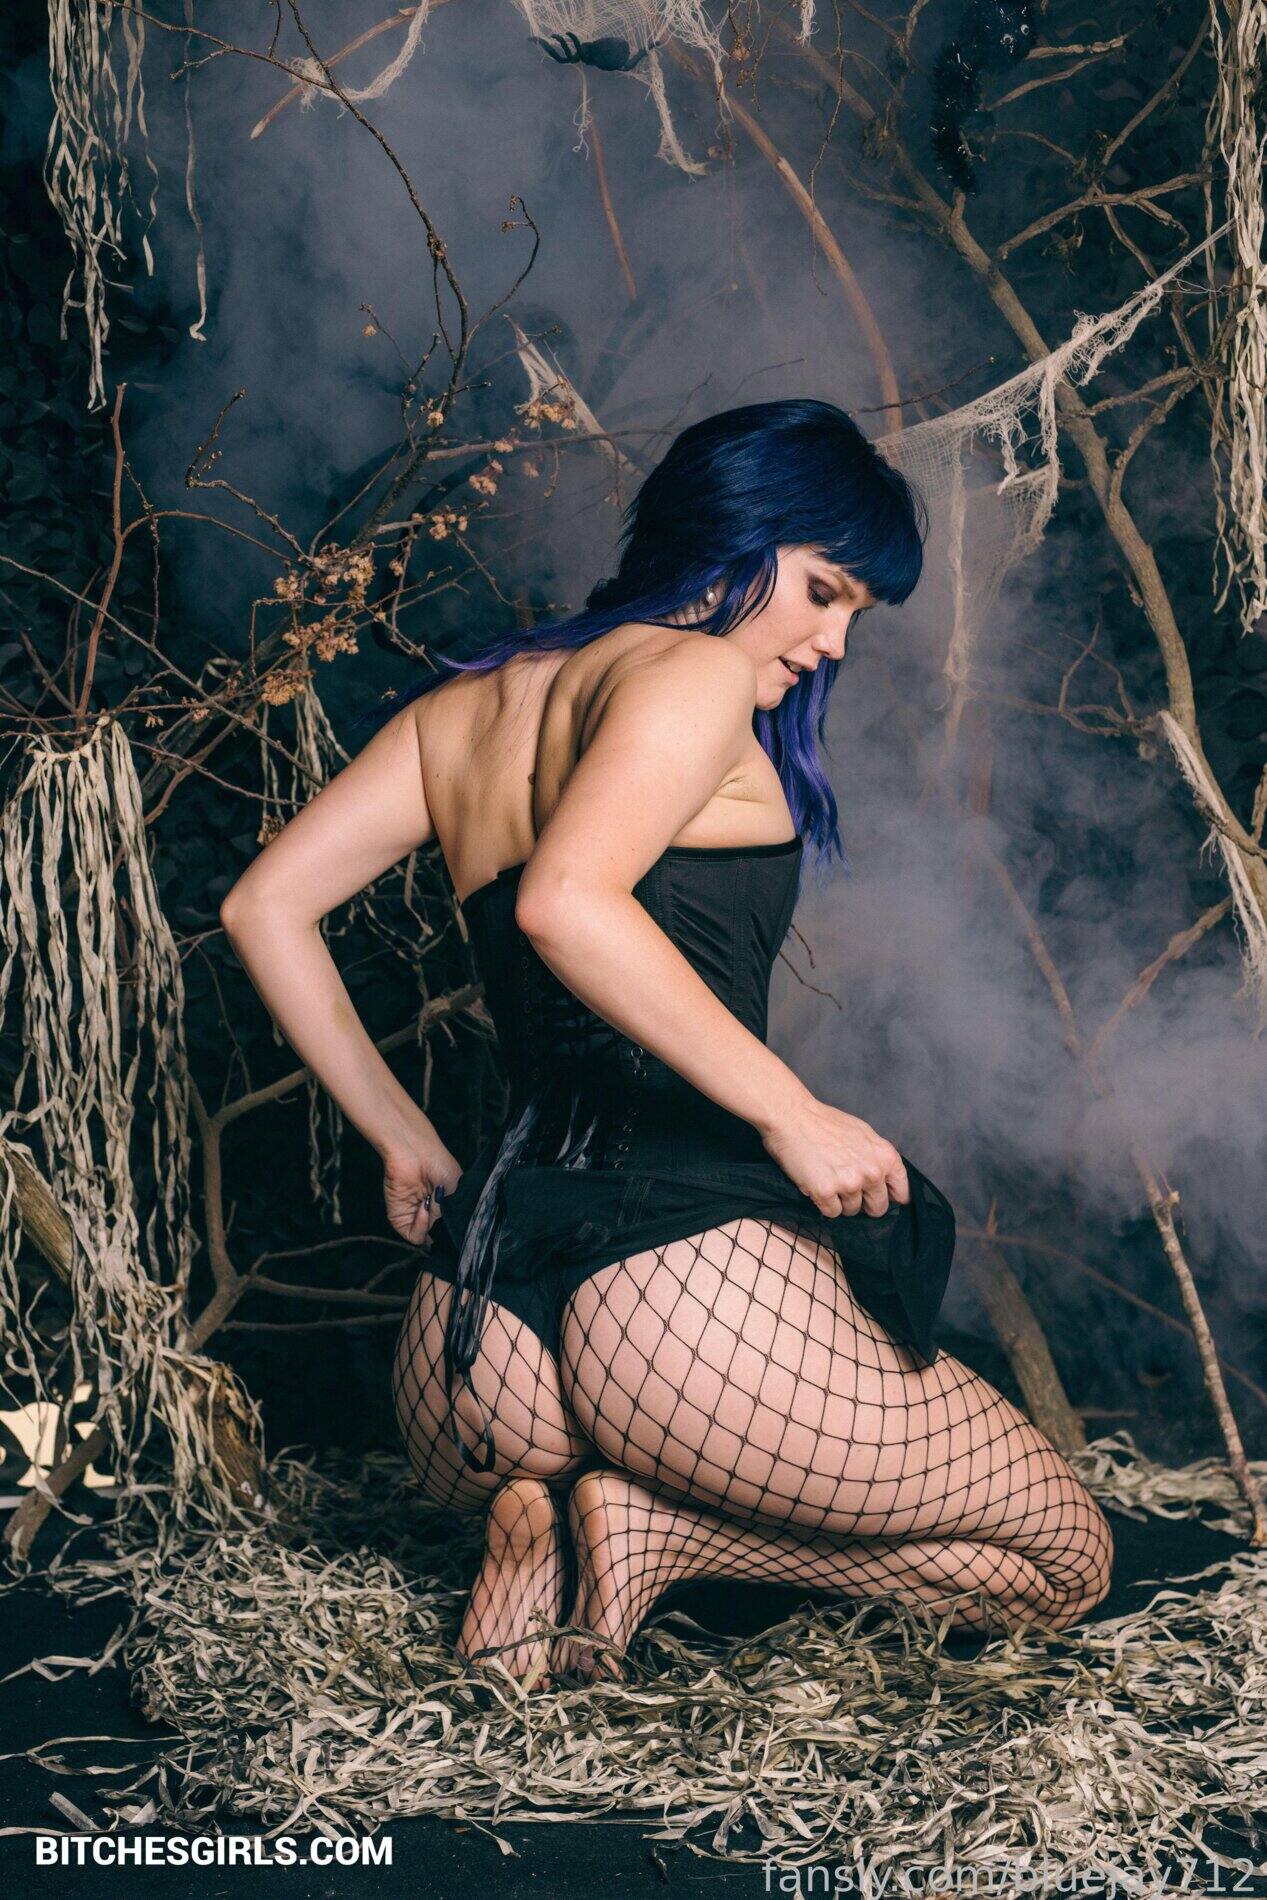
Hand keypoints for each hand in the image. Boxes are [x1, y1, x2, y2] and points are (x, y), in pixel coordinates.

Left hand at [383, 1136, 462, 1247]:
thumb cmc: (439, 1166)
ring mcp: (416, 1220)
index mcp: (446, 1210)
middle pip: (440, 1238)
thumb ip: (453, 1218)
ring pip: (429, 1240)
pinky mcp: (401, 1221)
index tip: (460, 1227)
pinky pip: (415, 1236)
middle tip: (447, 1212)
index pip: (450, 1232)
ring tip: (434, 1203)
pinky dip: (421, 1227)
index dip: (455, 1234)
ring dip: (433, 1225)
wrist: (416, 1154)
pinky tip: (424, 1209)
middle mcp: (431, 1216)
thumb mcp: (457, 1193)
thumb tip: (450, 1236)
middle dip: (445, 1231)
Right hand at [760, 1093, 909, 1217]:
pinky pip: (832, 1213)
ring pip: (852, 1211)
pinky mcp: (825, 1192)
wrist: (792, 1117)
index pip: (902, 1192)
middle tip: (848, 1189)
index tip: (881, 1198)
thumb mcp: (863, 1133)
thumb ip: (877, 1157)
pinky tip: (817, 1185)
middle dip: (865, 1203)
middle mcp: (872, 1172)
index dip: (892, 1197)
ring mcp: (849, 1184)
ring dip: (841, 1202)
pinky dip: (824, 1203)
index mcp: (885, 1156)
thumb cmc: (825, 1122)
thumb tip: (885, 1180)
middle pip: (878, 1208)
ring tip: (828, 1180)